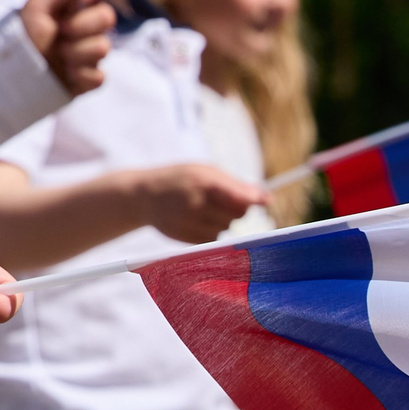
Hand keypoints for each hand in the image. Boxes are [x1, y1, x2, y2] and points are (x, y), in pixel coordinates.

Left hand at [17, 0, 118, 95]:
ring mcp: (91, 51)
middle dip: (81, 25)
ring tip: (57, 54)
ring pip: (103, 47)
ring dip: (74, 52)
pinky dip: (77, 75)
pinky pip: (98, 75)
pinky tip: (64, 73)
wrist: (12, 74)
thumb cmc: (22, 38)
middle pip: (108, 16)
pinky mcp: (92, 77)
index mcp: (76, 4)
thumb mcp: (35, 9)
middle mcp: (89, 25)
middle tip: (61, 30)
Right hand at [130, 163, 263, 243]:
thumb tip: (266, 199)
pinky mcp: (186, 237)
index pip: (240, 196)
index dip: (254, 199)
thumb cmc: (179, 179)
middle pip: (238, 214)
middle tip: (220, 199)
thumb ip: (234, 184)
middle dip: (236, 207)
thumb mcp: (202, 171)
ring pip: (227, 227)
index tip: (266, 201)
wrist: (142, 197)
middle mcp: (196, 203)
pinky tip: (195, 220)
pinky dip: (211, 231)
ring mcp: (190, 222)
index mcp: (202, 181)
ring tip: (202, 209)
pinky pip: (214, 238)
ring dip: (222, 220)